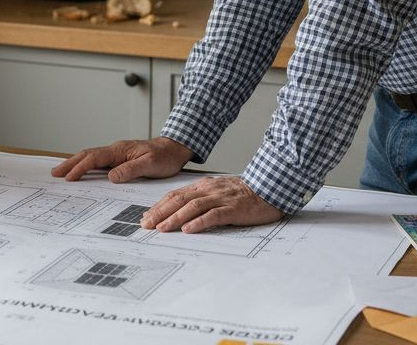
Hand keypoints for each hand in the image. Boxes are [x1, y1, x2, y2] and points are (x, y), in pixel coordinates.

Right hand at [51, 137, 193, 183]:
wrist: (175, 149)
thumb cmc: (165, 157)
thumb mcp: (150, 165)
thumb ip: (130, 170)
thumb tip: (110, 177)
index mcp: (120, 150)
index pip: (94, 158)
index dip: (80, 167)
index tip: (69, 177)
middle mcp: (116, 150)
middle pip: (87, 155)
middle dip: (70, 163)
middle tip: (54, 173)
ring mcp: (117, 154)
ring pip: (91, 157)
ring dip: (75, 164)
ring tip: (62, 172)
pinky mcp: (120, 159)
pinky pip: (99, 161)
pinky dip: (86, 165)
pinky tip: (82, 171)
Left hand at [141, 176, 282, 232]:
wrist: (270, 188)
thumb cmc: (243, 194)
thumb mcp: (218, 192)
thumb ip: (201, 199)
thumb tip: (180, 213)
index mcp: (203, 186)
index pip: (176, 195)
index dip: (159, 206)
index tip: (146, 216)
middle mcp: (209, 190)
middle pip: (179, 200)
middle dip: (161, 212)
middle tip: (146, 224)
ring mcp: (221, 198)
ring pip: (193, 207)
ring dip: (175, 218)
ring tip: (162, 228)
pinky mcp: (233, 208)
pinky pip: (214, 215)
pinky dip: (200, 222)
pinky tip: (189, 229)